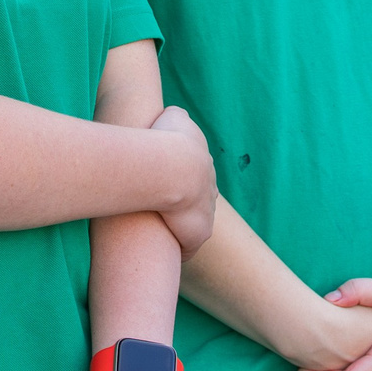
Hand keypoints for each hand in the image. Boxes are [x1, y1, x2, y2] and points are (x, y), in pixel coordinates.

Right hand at [149, 106, 216, 256]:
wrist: (173, 167)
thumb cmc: (167, 139)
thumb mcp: (174, 117)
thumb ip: (177, 116)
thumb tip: (173, 116)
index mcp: (203, 165)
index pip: (196, 177)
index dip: (181, 182)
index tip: (167, 186)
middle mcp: (210, 190)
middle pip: (199, 202)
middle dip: (185, 207)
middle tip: (163, 211)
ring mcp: (206, 213)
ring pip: (194, 225)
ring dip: (181, 229)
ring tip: (161, 234)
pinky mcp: (197, 234)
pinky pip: (188, 247)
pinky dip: (179, 250)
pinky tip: (165, 254)